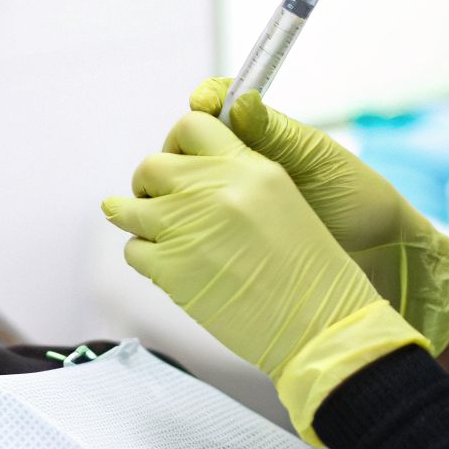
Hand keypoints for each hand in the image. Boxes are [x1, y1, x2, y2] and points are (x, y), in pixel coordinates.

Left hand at [102, 111, 425, 445]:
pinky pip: (133, 249)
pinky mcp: (169, 269)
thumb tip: (194, 172)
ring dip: (136, 216)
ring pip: (129, 206)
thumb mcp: (283, 199)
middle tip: (160, 200)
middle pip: (152, 165)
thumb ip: (238, 177)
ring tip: (150, 228)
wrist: (320, 323)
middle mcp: (212, 189)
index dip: (177, 144)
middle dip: (151, 182)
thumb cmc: (310, 269)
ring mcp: (186, 227)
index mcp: (247, 167)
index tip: (179, 162)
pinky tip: (165, 263)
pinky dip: (144, 255)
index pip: (191, 126)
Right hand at [192, 77, 448, 357]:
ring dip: (175, 187)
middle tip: (183, 159)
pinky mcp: (230, 236)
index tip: (198, 102)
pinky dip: (183, 223)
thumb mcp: (319, 162)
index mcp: (264, 137)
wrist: (382, 257)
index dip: (205, 102)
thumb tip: (240, 100)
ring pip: (184, 184)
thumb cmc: (360, 201)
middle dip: (178, 147)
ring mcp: (235, 200)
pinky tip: (184, 227)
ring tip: (178, 194)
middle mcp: (243, 165)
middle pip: (188, 145)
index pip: (218, 108)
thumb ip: (278, 134)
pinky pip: (195, 222)